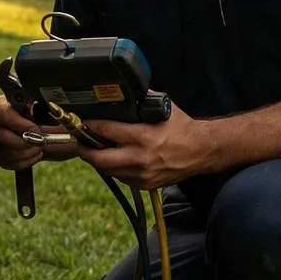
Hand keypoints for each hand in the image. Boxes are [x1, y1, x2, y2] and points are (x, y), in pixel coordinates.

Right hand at [0, 95, 77, 171]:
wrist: (27, 123)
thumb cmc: (29, 111)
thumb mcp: (32, 105)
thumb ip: (36, 109)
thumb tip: (44, 113)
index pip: (5, 115)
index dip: (21, 124)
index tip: (36, 130)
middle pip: (3, 137)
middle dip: (26, 142)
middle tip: (41, 141)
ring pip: (7, 153)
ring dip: (28, 152)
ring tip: (40, 147)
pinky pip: (10, 163)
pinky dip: (27, 160)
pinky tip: (35, 153)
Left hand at [78, 104, 218, 189]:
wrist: (201, 151)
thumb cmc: (182, 128)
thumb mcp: (163, 109)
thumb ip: (141, 103)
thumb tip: (122, 96)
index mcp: (143, 136)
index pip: (107, 131)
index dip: (91, 126)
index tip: (83, 122)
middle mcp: (140, 158)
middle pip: (99, 159)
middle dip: (85, 150)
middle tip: (80, 142)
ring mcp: (142, 174)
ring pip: (108, 171)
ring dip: (98, 161)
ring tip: (93, 151)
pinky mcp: (145, 184)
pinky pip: (121, 177)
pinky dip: (113, 169)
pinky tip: (112, 160)